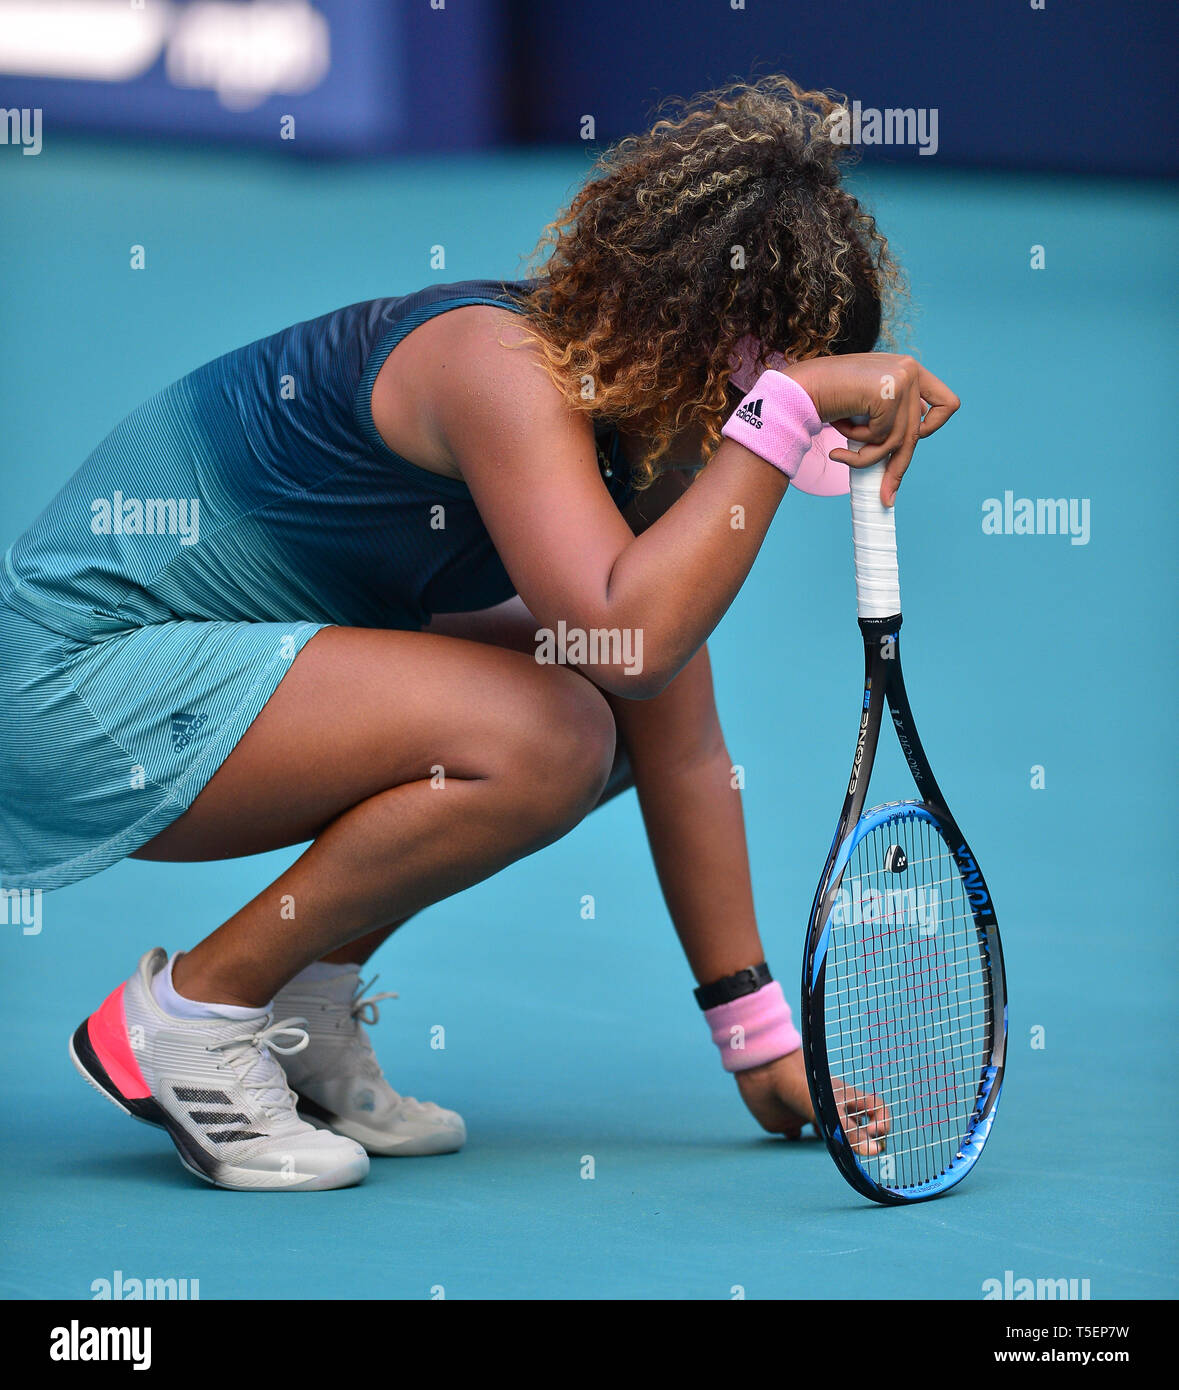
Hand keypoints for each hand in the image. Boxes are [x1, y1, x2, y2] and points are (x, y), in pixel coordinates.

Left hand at [735, 1052, 891, 1155]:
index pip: (876, 1110)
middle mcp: (831, 1106)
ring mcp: (810, 1114)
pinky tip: (794, 1134)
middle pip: (854, 1126)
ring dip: (831, 1144)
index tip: (872, 1135)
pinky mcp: (788, 1122)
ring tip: (824, 1140)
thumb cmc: (800, 1082)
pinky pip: (799, 1135)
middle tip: (852, 1152)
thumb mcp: (828, 1109)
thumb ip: (849, 1132)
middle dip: (857, 1141)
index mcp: (846, 1098)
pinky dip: (799, 1140)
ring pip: (829, 1134)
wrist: (761, 1071)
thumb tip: (875, 1152)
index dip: (882, 1124)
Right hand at [783, 352, 959, 504]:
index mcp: (909, 369)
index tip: (916, 439)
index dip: (933, 427)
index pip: (947, 404)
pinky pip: (881, 438)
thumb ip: (891, 417)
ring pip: (897, 441)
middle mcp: (910, 370)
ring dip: (867, 456)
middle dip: (896, 469)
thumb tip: (903, 455)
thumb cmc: (827, 399)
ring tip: (842, 450)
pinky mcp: (888, 392)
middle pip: (915, 435)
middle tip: (886, 497)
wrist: (799, 387)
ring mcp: (901, 379)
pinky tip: (839, 426)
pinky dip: (857, 443)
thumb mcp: (868, 406)